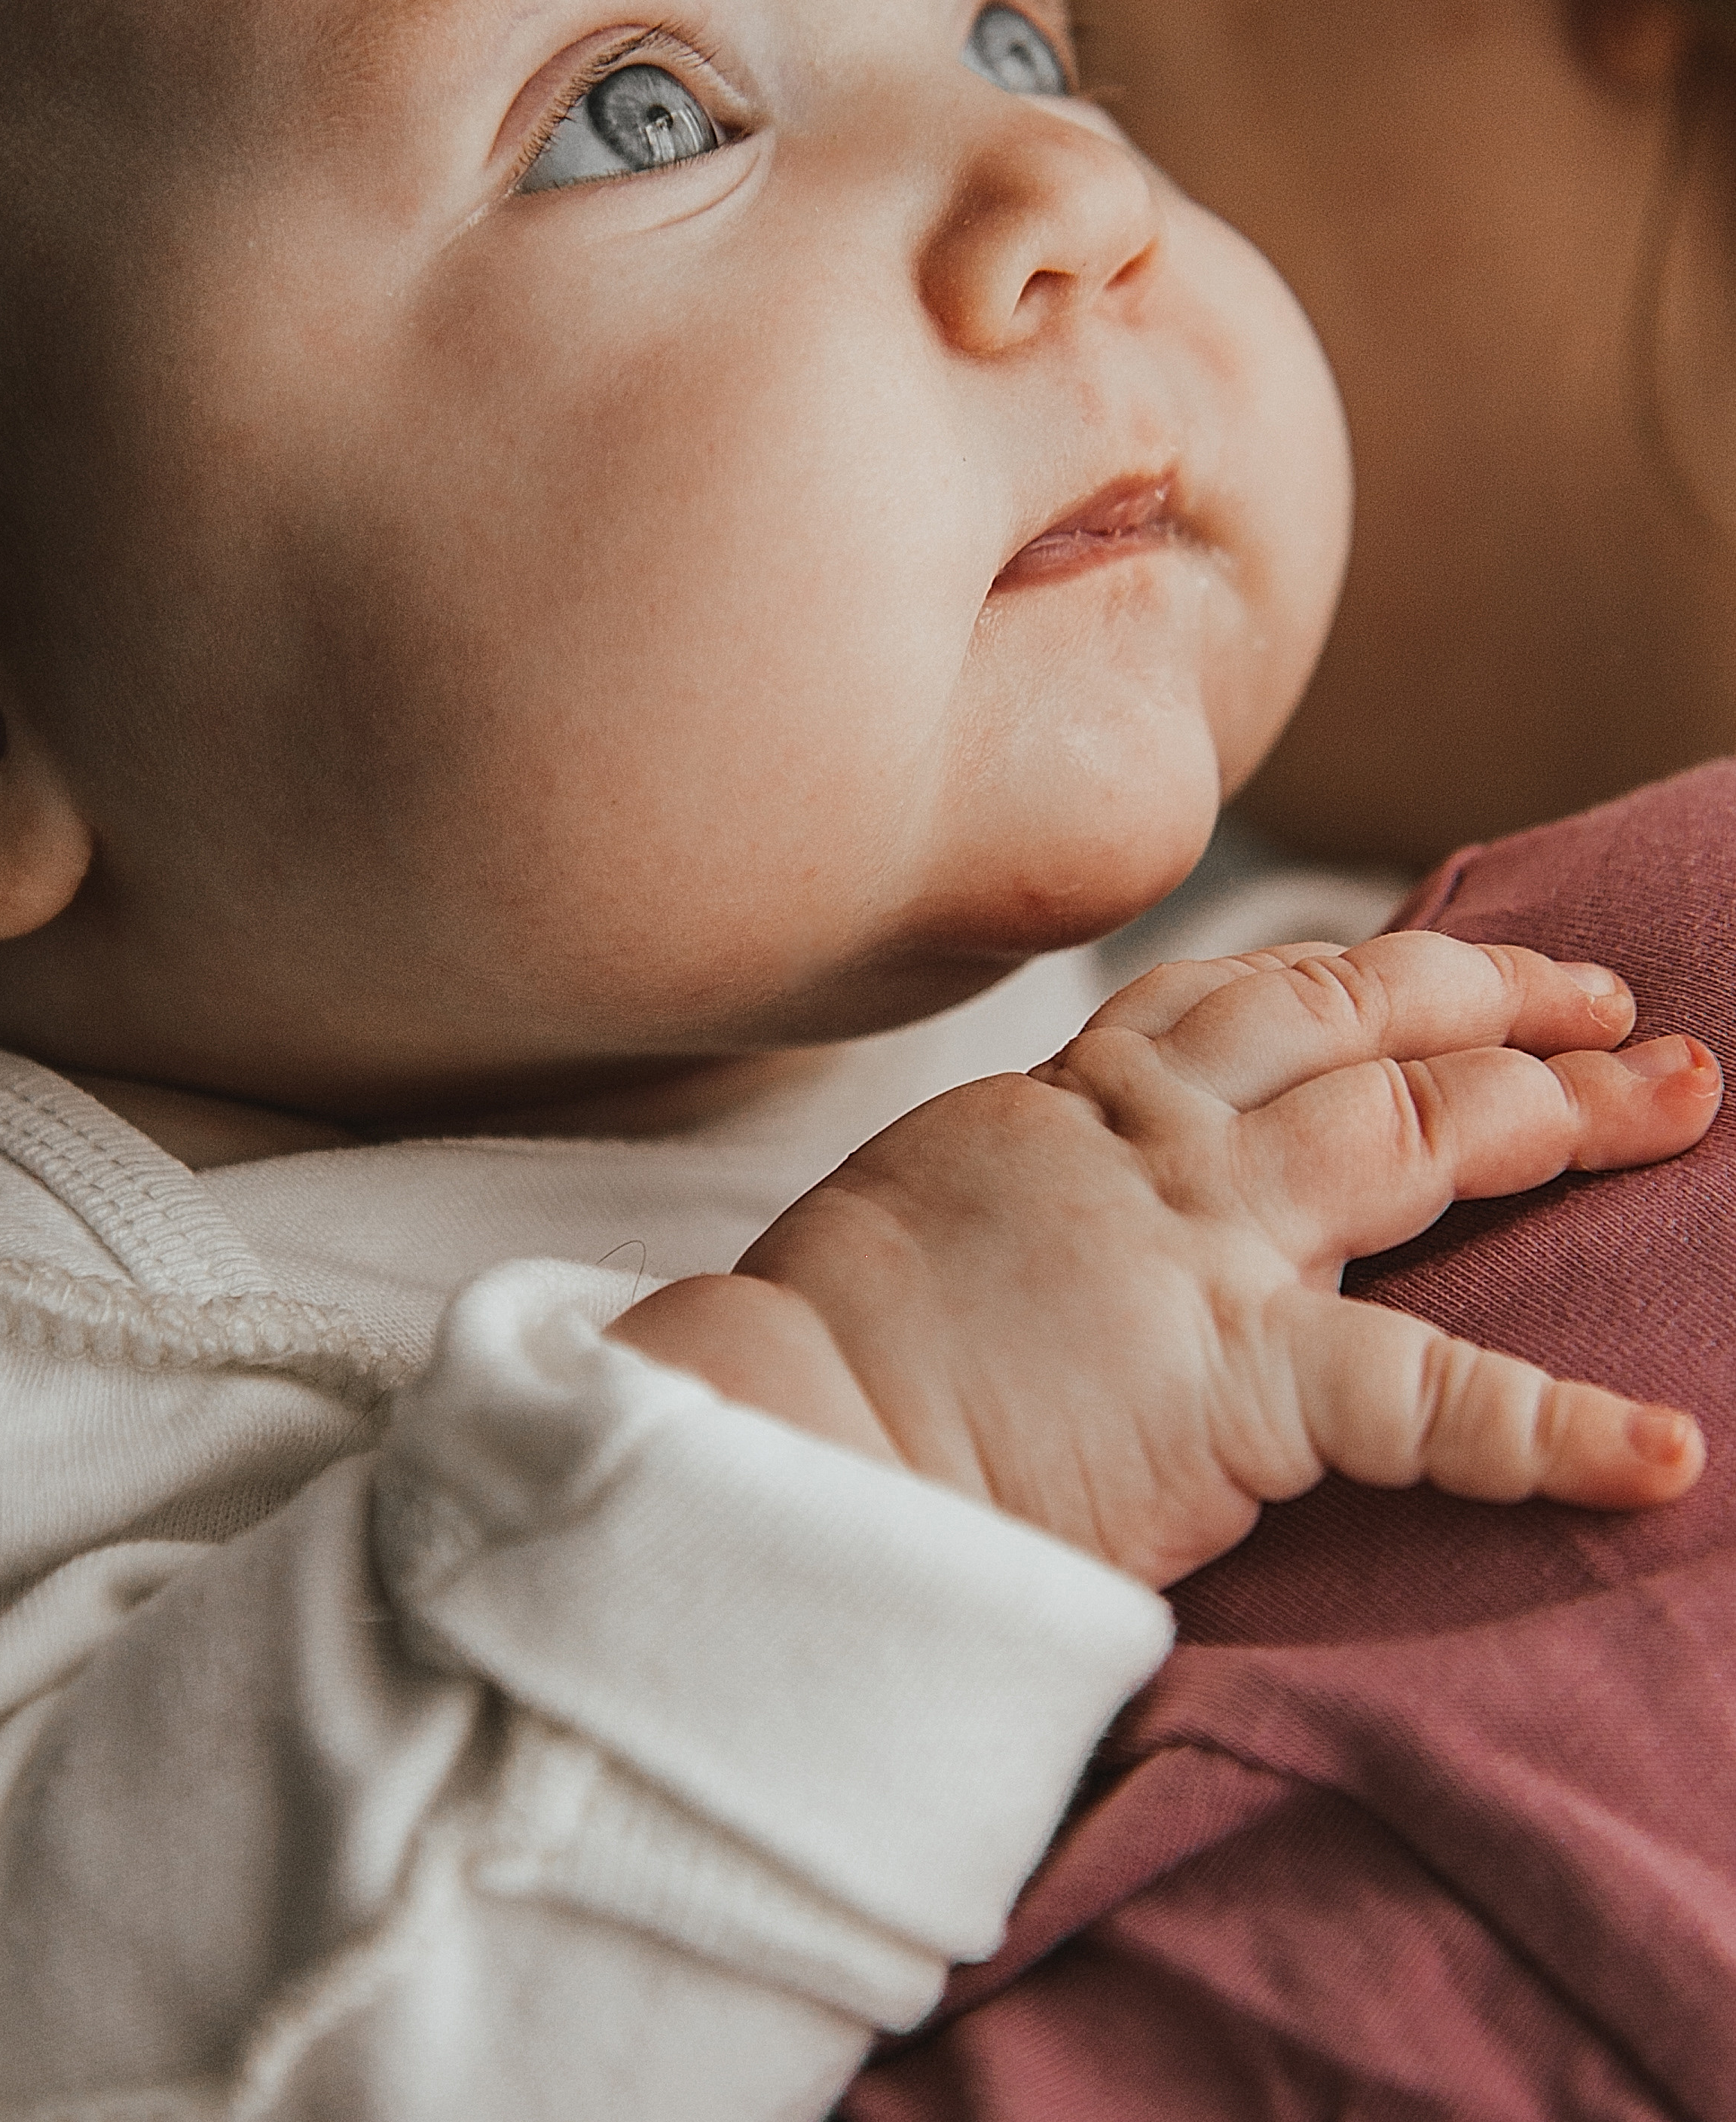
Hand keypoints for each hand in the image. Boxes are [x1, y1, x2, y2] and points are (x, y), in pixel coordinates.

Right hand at [611, 935, 1719, 1586]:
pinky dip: (1551, 1429)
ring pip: (1421, 1126)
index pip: (1254, 992)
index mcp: (1079, 1097)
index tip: (1457, 968)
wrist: (778, 1427)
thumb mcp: (936, 1196)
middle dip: (1510, 1000)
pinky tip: (1659, 1455)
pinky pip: (1428, 1398)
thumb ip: (1033, 1171)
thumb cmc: (826, 1343)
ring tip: (1679, 1101)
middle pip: (1367, 1022)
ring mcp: (1204, 1244)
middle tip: (1621, 1001)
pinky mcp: (1234, 1380)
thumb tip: (1062, 1193)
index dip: (1377, 969)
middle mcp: (1160, 1140)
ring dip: (1566, 1108)